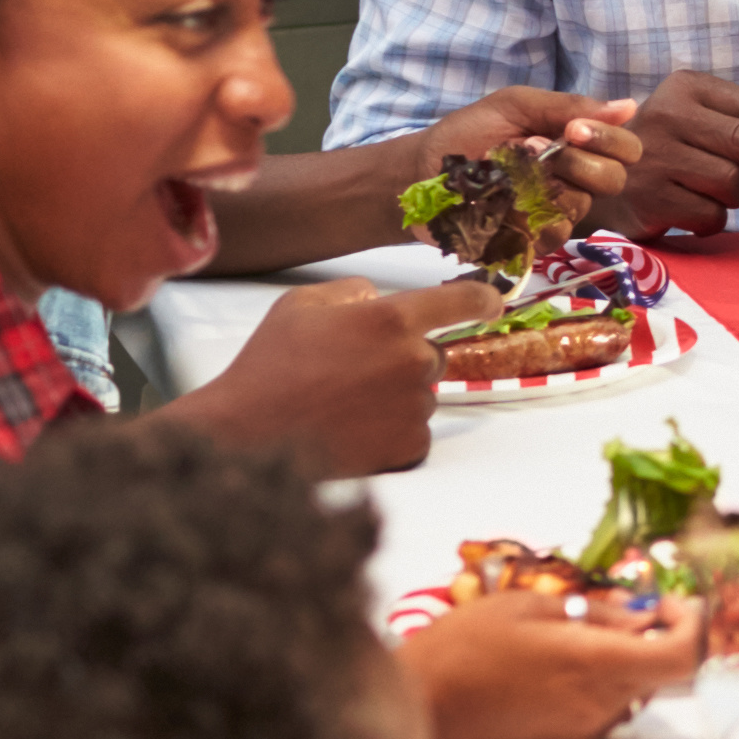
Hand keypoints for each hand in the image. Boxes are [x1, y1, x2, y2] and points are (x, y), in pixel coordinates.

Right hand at [165, 280, 474, 478]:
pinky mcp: (410, 446)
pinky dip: (393, 431)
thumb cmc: (268, 366)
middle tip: (356, 372)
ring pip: (422, 395)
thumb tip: (376, 296)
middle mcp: (412, 361)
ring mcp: (414, 407)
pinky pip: (416, 432)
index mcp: (390, 319)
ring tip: (344, 404)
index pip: (462, 302)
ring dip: (397, 397)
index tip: (490, 304)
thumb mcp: (300, 306)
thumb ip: (349, 291)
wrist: (248, 434)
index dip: (481, 301)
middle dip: (405, 360)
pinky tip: (352, 429)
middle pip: (434, 355)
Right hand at [405, 580, 706, 738]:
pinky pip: (603, 705)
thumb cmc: (460, 651)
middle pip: (663, 671)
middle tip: (624, 608)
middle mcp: (600, 704)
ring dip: (622, 656)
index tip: (674, 604)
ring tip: (572, 630)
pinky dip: (596, 679)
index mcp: (596, 664)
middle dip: (655, 635)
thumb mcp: (527, 606)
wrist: (413, 711)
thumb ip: (595, 613)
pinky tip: (552, 661)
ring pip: (633, 687)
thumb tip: (641, 616)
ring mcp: (583, 729)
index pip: (685, 656)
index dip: (693, 626)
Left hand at [419, 89, 647, 216]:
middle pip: (613, 180)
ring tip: (508, 175)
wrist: (419, 171)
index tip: (574, 131)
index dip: (610, 140)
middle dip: (578, 163)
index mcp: (578, 145)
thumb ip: (567, 106)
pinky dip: (527, 216)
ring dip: (544, 187)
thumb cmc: (467, 133)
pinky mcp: (532, 242)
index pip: (626, 149)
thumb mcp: (514, 106)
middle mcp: (575, 180)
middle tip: (536, 150)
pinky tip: (502, 204)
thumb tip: (628, 105)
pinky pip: (551, 236)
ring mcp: (555, 214)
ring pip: (581, 207)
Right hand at [622, 72, 738, 234]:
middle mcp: (669, 113)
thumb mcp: (702, 125)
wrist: (597, 179)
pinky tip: (683, 208)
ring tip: (703, 190)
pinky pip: (709, 216)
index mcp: (688, 87)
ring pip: (732, 184)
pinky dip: (709, 219)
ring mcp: (654, 155)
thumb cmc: (666, 152)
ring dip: (734, 197)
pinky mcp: (647, 196)